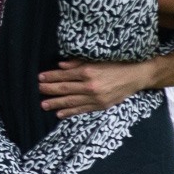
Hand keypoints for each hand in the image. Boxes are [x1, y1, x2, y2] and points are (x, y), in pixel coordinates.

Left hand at [38, 58, 157, 115]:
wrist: (135, 77)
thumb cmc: (116, 65)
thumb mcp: (98, 59)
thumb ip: (78, 63)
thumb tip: (61, 65)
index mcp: (89, 71)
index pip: (65, 75)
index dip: (51, 76)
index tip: (40, 78)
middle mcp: (90, 86)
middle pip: (65, 88)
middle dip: (50, 90)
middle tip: (38, 91)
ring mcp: (95, 98)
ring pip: (71, 101)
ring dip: (56, 103)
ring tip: (44, 104)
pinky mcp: (100, 106)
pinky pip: (82, 110)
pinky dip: (70, 112)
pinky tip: (59, 113)